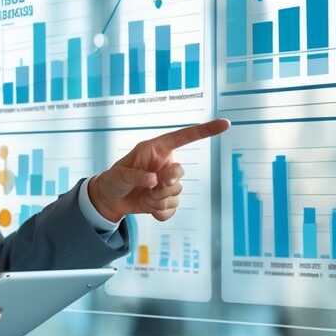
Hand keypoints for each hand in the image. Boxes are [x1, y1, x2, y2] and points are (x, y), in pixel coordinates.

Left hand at [88, 119, 230, 223]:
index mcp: (158, 149)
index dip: (205, 130)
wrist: (110, 200)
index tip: (225, 124)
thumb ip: (137, 175)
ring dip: (157, 200)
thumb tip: (155, 179)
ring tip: (143, 197)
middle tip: (153, 187)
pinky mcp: (166, 199)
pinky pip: (173, 208)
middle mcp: (166, 165)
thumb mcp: (120, 174)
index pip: (184, 137)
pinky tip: (148, 209)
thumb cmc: (114, 180)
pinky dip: (159, 212)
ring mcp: (167, 183)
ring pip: (176, 194)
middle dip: (167, 183)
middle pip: (180, 173)